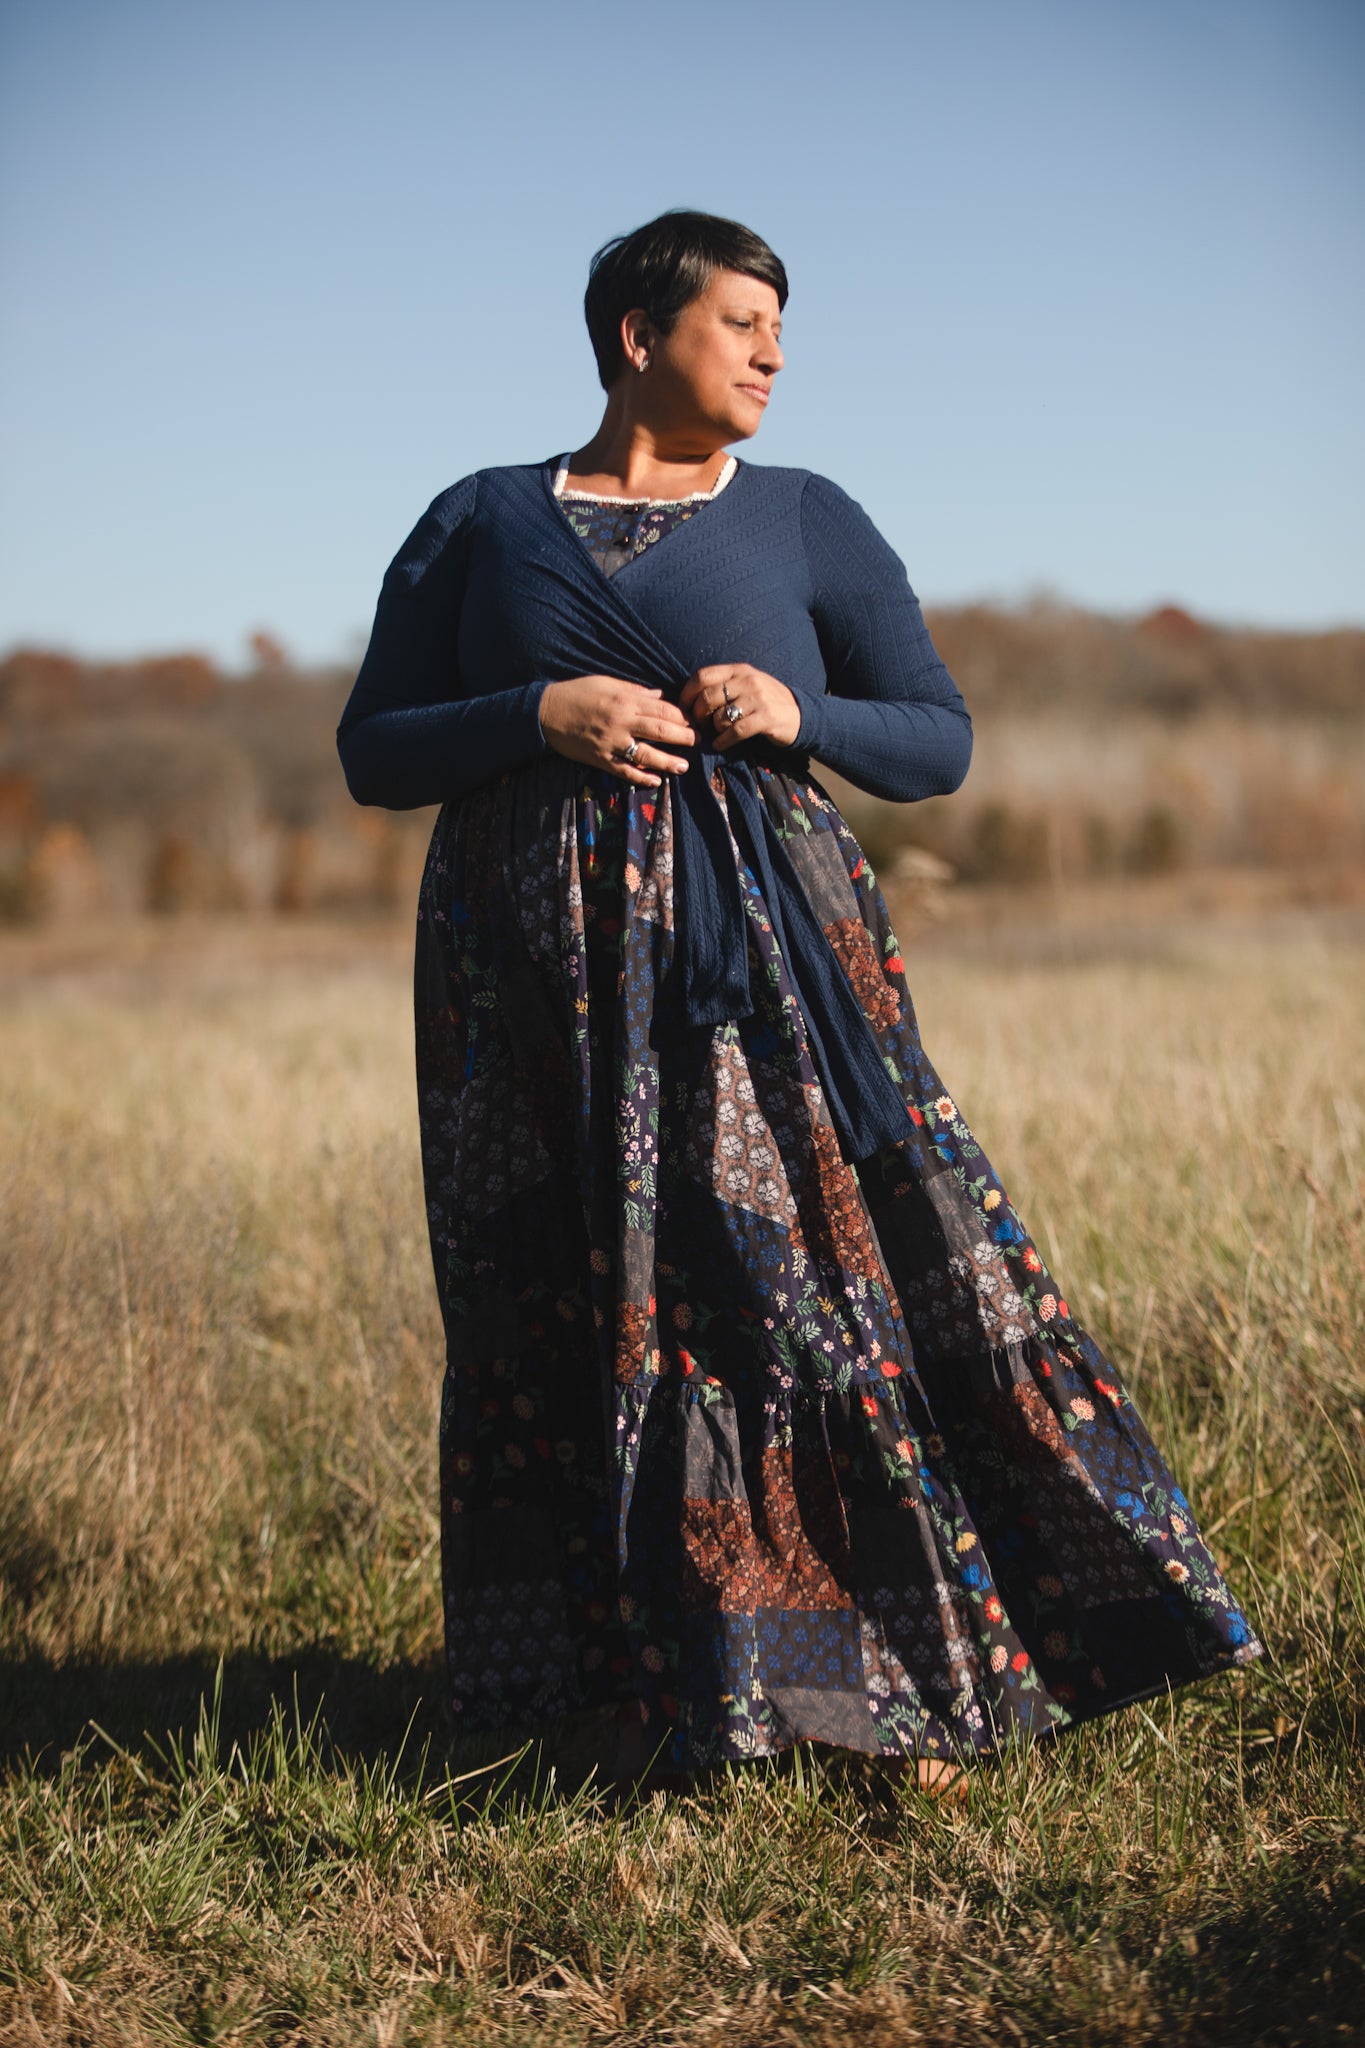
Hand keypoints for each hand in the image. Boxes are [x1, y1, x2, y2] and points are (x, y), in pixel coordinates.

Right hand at [537, 675, 694, 786]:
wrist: (546, 712)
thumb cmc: (577, 693)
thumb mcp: (607, 683)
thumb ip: (636, 691)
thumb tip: (661, 696)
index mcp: (625, 700)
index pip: (663, 709)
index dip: (683, 717)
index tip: (695, 721)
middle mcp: (621, 722)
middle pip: (661, 731)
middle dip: (684, 738)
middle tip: (699, 742)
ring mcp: (611, 743)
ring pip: (647, 755)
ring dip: (668, 762)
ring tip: (684, 766)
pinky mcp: (600, 759)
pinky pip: (625, 771)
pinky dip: (641, 778)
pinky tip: (656, 781)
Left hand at [679, 664, 801, 753]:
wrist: (801, 714)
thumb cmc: (767, 701)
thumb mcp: (747, 684)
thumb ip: (724, 685)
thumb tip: (691, 698)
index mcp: (739, 670)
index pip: (703, 676)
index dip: (687, 693)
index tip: (683, 708)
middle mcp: (748, 680)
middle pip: (707, 697)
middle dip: (698, 715)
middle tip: (698, 726)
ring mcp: (758, 699)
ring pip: (720, 716)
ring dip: (713, 729)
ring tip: (715, 734)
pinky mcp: (766, 718)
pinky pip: (735, 731)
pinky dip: (723, 741)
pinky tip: (720, 745)